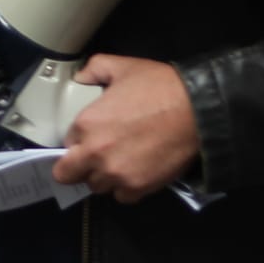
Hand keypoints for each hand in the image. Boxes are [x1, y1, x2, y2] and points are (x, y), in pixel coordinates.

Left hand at [50, 54, 199, 203]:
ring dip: (103, 177)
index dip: (76, 140)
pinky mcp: (139, 187)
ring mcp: (117, 174)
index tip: (87, 137)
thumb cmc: (159, 86)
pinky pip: (122, 196)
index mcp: (86, 124)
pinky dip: (126, 187)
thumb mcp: (122, 66)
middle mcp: (95, 154)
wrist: (197, 110)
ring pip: (97, 187)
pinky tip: (134, 172)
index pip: (65, 143)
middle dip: (77, 167)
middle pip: (68, 175)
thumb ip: (94, 69)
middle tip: (93, 157)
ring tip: (118, 162)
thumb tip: (81, 77)